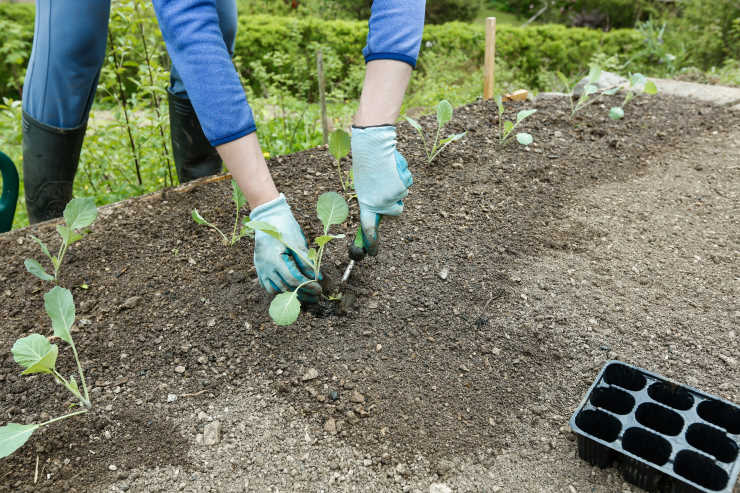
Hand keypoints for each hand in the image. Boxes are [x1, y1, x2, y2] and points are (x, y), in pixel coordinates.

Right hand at [249, 194, 320, 302]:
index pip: (294, 280)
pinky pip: (267, 286)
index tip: (319, 289)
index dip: (308, 286)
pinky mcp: (259, 268)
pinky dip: (279, 290)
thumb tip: (317, 277)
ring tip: (304, 293)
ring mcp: (261, 268)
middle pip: (285, 288)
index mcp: (276, 259)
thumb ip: (306, 261)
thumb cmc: (284, 226)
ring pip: (275, 290)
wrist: (267, 216)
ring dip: (290, 293)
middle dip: (302, 293)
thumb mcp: (297, 241)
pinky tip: (289, 289)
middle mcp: (266, 266)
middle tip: (316, 295)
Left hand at [351, 125, 412, 255]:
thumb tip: (379, 208)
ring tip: (387, 171)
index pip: (368, 229)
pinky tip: (393, 167)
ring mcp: (392, 196)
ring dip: (398, 184)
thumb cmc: (366, 163)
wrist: (373, 147)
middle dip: (395, 201)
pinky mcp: (402, 187)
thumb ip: (372, 198)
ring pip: (402, 195)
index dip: (371, 243)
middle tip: (387, 185)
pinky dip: (403, 175)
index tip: (373, 253)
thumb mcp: (364, 184)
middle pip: (396, 211)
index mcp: (366, 203)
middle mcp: (379, 203)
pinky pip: (407, 183)